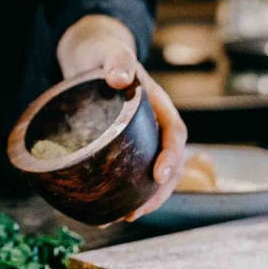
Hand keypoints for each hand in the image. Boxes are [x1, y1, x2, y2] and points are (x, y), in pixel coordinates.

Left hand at [57, 14, 186, 221]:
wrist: (92, 55)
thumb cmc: (104, 53)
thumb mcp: (110, 51)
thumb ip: (117, 60)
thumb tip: (119, 79)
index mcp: (158, 103)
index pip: (174, 131)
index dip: (171, 156)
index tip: (158, 175)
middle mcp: (154, 124)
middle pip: (169, 162)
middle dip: (159, 191)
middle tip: (137, 211)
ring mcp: (141, 136)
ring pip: (154, 173)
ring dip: (146, 198)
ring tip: (126, 217)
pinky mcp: (125, 146)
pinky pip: (134, 172)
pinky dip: (128, 192)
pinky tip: (111, 209)